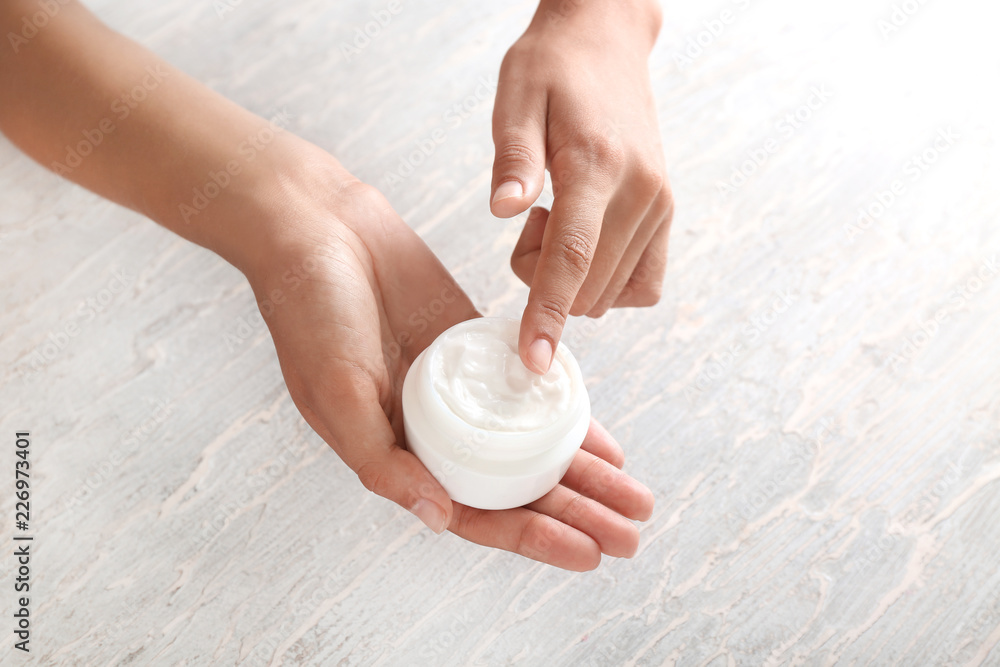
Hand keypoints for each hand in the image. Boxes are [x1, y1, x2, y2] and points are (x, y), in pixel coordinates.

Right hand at [247, 180, 653, 570]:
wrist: (317, 228)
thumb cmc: (309, 313)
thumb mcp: (336, 392)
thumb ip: (382, 460)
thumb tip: (440, 517)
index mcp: (396, 454)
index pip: (475, 512)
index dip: (531, 536)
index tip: (588, 553)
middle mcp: (434, 432)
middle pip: (516, 487)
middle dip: (576, 513)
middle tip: (631, 535)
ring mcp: (461, 390)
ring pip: (532, 445)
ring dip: (582, 473)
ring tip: (634, 497)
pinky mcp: (477, 347)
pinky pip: (531, 390)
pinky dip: (566, 415)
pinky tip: (604, 439)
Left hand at [490, 0, 673, 373]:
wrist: (606, 41)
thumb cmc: (552, 67)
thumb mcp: (516, 97)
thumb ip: (513, 158)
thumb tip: (504, 211)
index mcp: (597, 165)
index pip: (572, 258)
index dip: (549, 314)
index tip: (533, 359)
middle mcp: (640, 192)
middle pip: (589, 286)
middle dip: (544, 283)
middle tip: (531, 219)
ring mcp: (660, 205)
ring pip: (614, 293)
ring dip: (573, 282)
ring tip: (558, 218)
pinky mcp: (666, 212)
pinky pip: (643, 283)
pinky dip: (606, 284)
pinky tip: (584, 241)